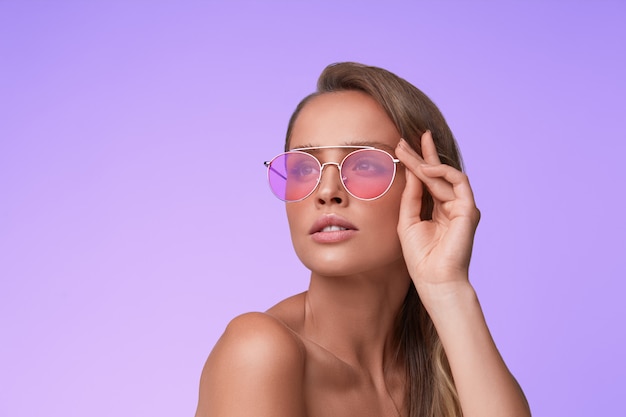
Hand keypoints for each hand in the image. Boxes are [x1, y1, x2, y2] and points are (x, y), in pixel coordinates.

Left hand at [395, 132, 480, 299]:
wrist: (434, 279)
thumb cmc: (420, 257)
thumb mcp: (408, 221)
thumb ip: (411, 196)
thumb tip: (412, 171)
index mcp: (438, 210)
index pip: (428, 181)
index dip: (417, 162)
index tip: (402, 147)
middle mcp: (452, 206)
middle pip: (436, 174)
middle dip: (421, 155)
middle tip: (404, 139)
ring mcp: (462, 207)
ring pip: (444, 175)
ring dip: (426, 161)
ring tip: (408, 152)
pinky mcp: (469, 210)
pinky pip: (458, 182)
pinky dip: (442, 172)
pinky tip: (426, 168)